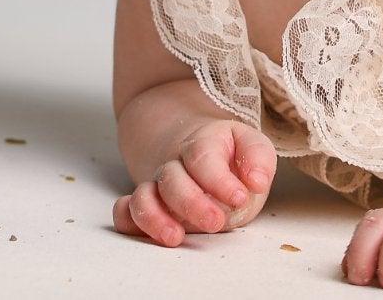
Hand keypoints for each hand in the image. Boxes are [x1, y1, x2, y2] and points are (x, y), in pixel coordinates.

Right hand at [112, 120, 276, 246]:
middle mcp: (175, 164)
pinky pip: (125, 211)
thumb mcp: (251, 148)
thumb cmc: (229, 156)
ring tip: (176, 238)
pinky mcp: (146, 205)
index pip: (203, 157)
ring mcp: (157, 186)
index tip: (239, 197)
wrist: (197, 150)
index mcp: (202, 144)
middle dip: (192, 203)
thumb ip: (258, 159)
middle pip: (172, 179)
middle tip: (216, 223)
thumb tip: (256, 181)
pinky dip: (129, 221)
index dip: (219, 180)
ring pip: (144, 196)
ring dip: (155, 218)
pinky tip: (147, 233)